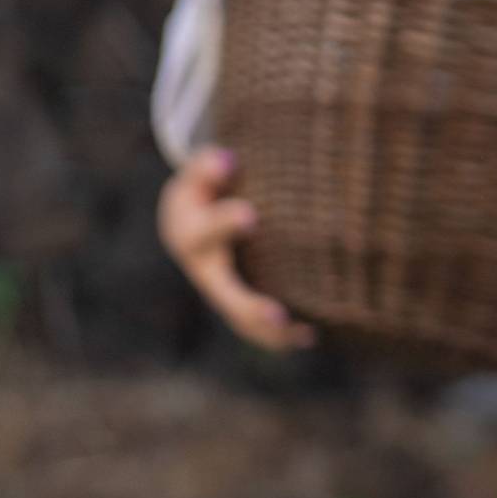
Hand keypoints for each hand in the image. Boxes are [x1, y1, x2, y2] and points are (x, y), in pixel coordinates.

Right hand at [158, 148, 312, 351]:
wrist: (186, 220)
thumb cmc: (202, 189)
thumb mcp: (198, 174)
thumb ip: (207, 166)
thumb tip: (227, 161)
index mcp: (193, 233)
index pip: (207, 229)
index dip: (226, 222)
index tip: (250, 215)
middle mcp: (205, 269)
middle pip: (224, 293)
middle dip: (249, 305)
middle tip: (277, 314)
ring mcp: (220, 289)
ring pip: (240, 318)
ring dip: (269, 331)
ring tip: (303, 334)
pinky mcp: (237, 298)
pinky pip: (255, 323)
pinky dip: (280, 335)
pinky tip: (310, 336)